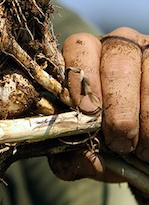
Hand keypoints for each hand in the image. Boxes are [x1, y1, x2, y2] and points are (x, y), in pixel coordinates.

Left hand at [49, 27, 148, 183]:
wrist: (142, 138)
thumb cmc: (110, 132)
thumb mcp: (91, 144)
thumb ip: (76, 153)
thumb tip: (69, 164)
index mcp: (86, 54)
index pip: (78, 47)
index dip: (81, 77)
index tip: (86, 111)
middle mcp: (118, 45)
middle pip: (116, 65)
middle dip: (118, 108)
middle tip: (120, 141)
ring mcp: (148, 51)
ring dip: (146, 118)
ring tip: (143, 150)